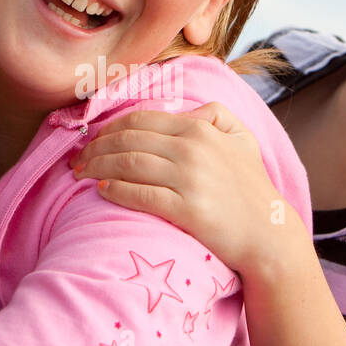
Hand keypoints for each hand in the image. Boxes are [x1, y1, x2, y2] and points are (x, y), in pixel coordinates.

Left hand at [70, 102, 298, 278]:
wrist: (269, 236)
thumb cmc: (253, 189)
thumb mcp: (243, 139)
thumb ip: (216, 115)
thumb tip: (184, 110)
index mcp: (200, 128)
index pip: (141, 119)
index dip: (109, 128)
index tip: (91, 140)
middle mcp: (193, 149)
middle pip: (128, 140)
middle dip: (95, 148)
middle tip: (76, 160)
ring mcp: (190, 179)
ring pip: (128, 164)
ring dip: (97, 167)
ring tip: (80, 175)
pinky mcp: (187, 209)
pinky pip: (140, 194)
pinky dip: (116, 190)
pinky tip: (102, 191)